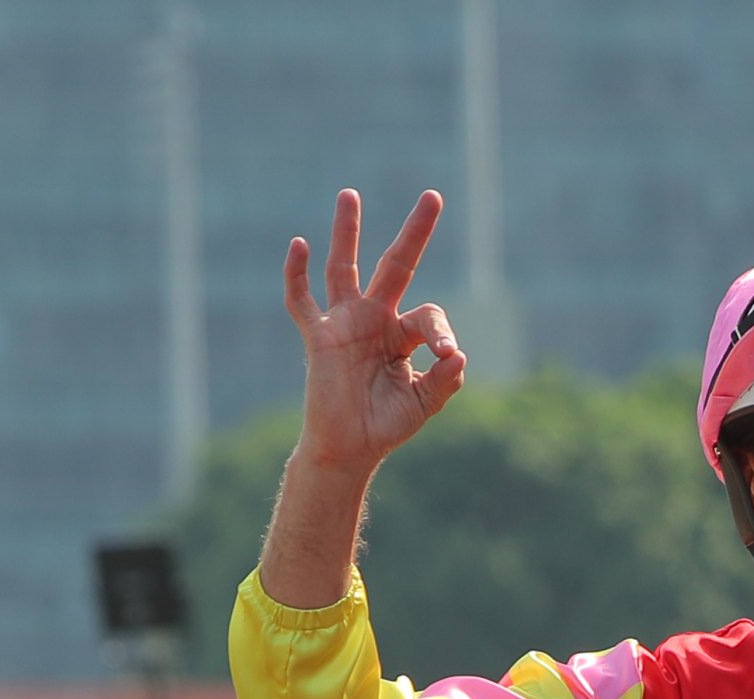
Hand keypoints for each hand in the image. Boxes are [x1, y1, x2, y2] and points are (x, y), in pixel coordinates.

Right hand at [284, 188, 464, 479]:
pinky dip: (296, 274)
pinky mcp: (318, 337)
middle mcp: (375, 319)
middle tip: (433, 196)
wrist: (348, 449)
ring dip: (348, 231)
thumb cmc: (385, 425)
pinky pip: (302, 300)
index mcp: (403, 334)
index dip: (441, 331)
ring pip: (344, 267)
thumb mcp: (423, 404)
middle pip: (396, 265)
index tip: (446, 356)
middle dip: (415, 232)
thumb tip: (457, 355)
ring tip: (350, 194)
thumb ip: (445, 382)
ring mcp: (344, 323)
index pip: (429, 315)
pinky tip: (299, 244)